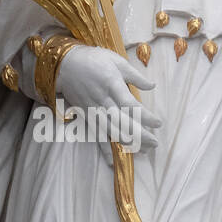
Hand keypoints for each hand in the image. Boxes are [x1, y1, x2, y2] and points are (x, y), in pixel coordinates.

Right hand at [57, 45, 161, 159]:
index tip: (158, 123)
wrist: (64, 64)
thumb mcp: (116, 61)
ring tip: (143, 151)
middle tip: (155, 143)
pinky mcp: (86, 116)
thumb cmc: (93, 59)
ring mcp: (93, 110)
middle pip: (123, 122)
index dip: (145, 116)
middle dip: (140, 135)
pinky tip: (112, 161)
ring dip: (127, 143)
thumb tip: (152, 86)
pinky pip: (96, 135)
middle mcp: (103, 100)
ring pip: (111, 131)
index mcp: (112, 85)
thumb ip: (135, 76)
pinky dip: (104, 149)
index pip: (131, 105)